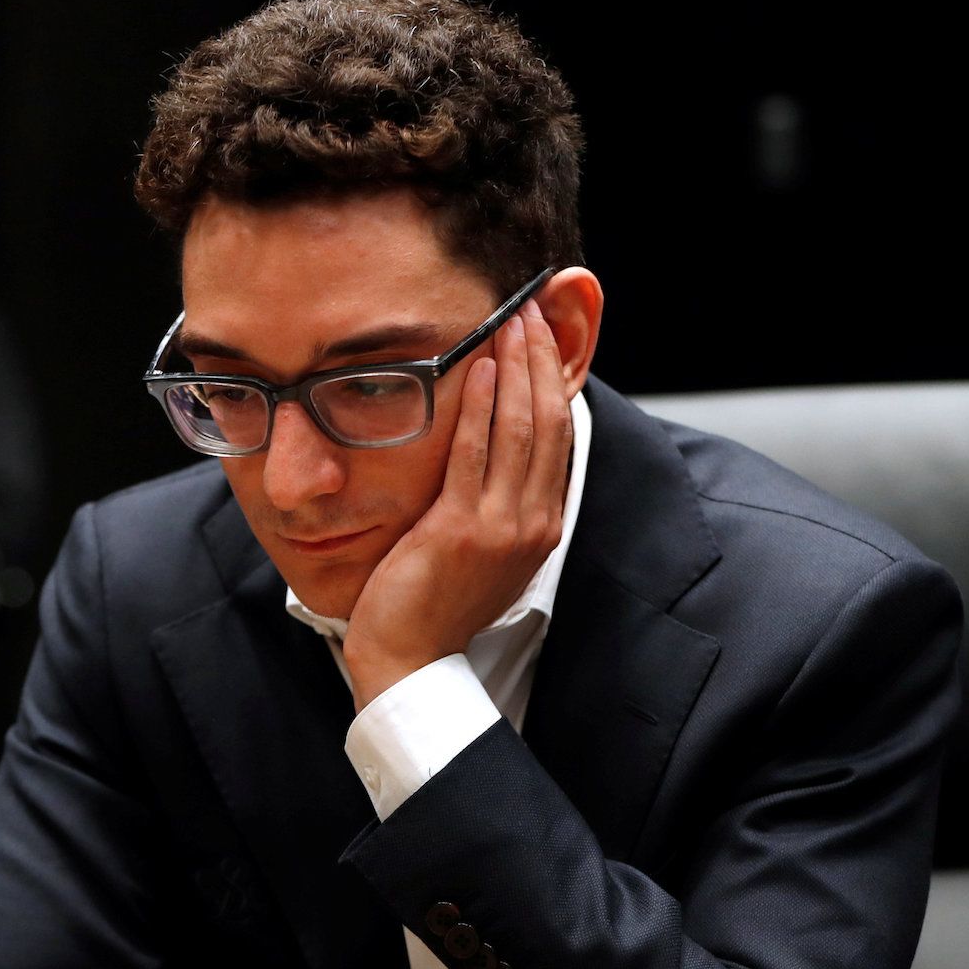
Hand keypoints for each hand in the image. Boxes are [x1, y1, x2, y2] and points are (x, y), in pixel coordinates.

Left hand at [343, 298, 573, 709]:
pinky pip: (473, 454)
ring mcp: (502, 527)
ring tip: (509, 320)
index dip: (553, 379)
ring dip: (515, 368)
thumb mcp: (480, 548)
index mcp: (541, 525)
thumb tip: (490, 448)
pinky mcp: (462, 529)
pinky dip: (478, 406)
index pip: (558, 436)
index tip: (541, 335)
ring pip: (519, 429)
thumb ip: (493, 500)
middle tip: (531, 308)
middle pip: (547, 422)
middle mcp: (533, 523)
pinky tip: (478, 366)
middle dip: (542, 359)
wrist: (410, 660)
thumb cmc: (434, 603)